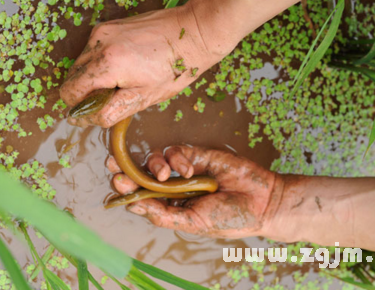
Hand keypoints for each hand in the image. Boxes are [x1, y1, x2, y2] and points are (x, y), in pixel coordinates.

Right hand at [59, 6, 230, 127]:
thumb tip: (82, 120)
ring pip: (80, 64)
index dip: (80, 108)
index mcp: (107, 64)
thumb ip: (110, 110)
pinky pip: (92, 50)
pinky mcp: (108, 25)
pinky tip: (124, 65)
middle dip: (87, 92)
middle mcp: (98, 44)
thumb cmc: (175, 69)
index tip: (98, 111)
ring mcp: (102, 31)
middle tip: (116, 96)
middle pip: (72, 77)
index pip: (70, 92)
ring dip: (93, 77)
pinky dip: (100, 63)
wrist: (192, 33)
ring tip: (123, 80)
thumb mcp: (144, 98)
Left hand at [109, 146, 283, 238]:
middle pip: (141, 175)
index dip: (126, 189)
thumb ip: (165, 215)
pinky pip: (176, 151)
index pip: (141, 196)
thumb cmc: (229, 218)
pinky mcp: (196, 154)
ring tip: (165, 175)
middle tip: (113, 165)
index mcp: (170, 207)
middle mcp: (173, 188)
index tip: (115, 183)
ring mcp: (184, 170)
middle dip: (126, 169)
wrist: (261, 201)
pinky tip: (189, 169)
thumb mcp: (194, 223)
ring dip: (154, 165)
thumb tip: (134, 206)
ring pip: (155, 160)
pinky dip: (178, 158)